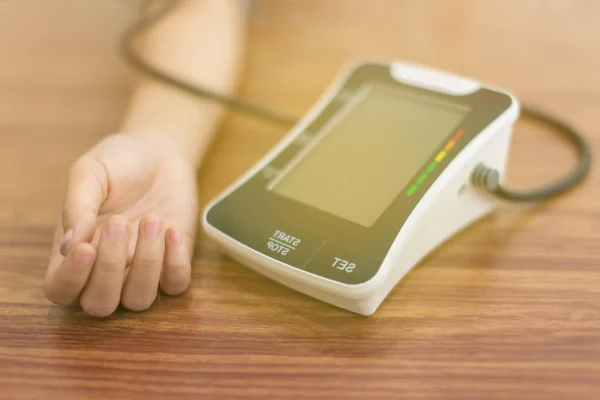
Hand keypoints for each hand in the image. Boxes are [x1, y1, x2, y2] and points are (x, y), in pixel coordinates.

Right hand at [43, 133, 198, 316]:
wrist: (160, 153)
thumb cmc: (118, 163)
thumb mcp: (90, 173)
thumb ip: (77, 206)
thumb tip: (70, 246)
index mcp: (74, 253)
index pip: (60, 291)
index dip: (70, 280)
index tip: (87, 248)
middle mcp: (105, 271)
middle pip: (99, 304)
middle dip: (110, 268)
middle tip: (119, 222)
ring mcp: (141, 271)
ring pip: (139, 300)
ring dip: (147, 264)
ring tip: (152, 220)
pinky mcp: (174, 263)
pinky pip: (175, 286)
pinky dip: (176, 263)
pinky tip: (173, 230)